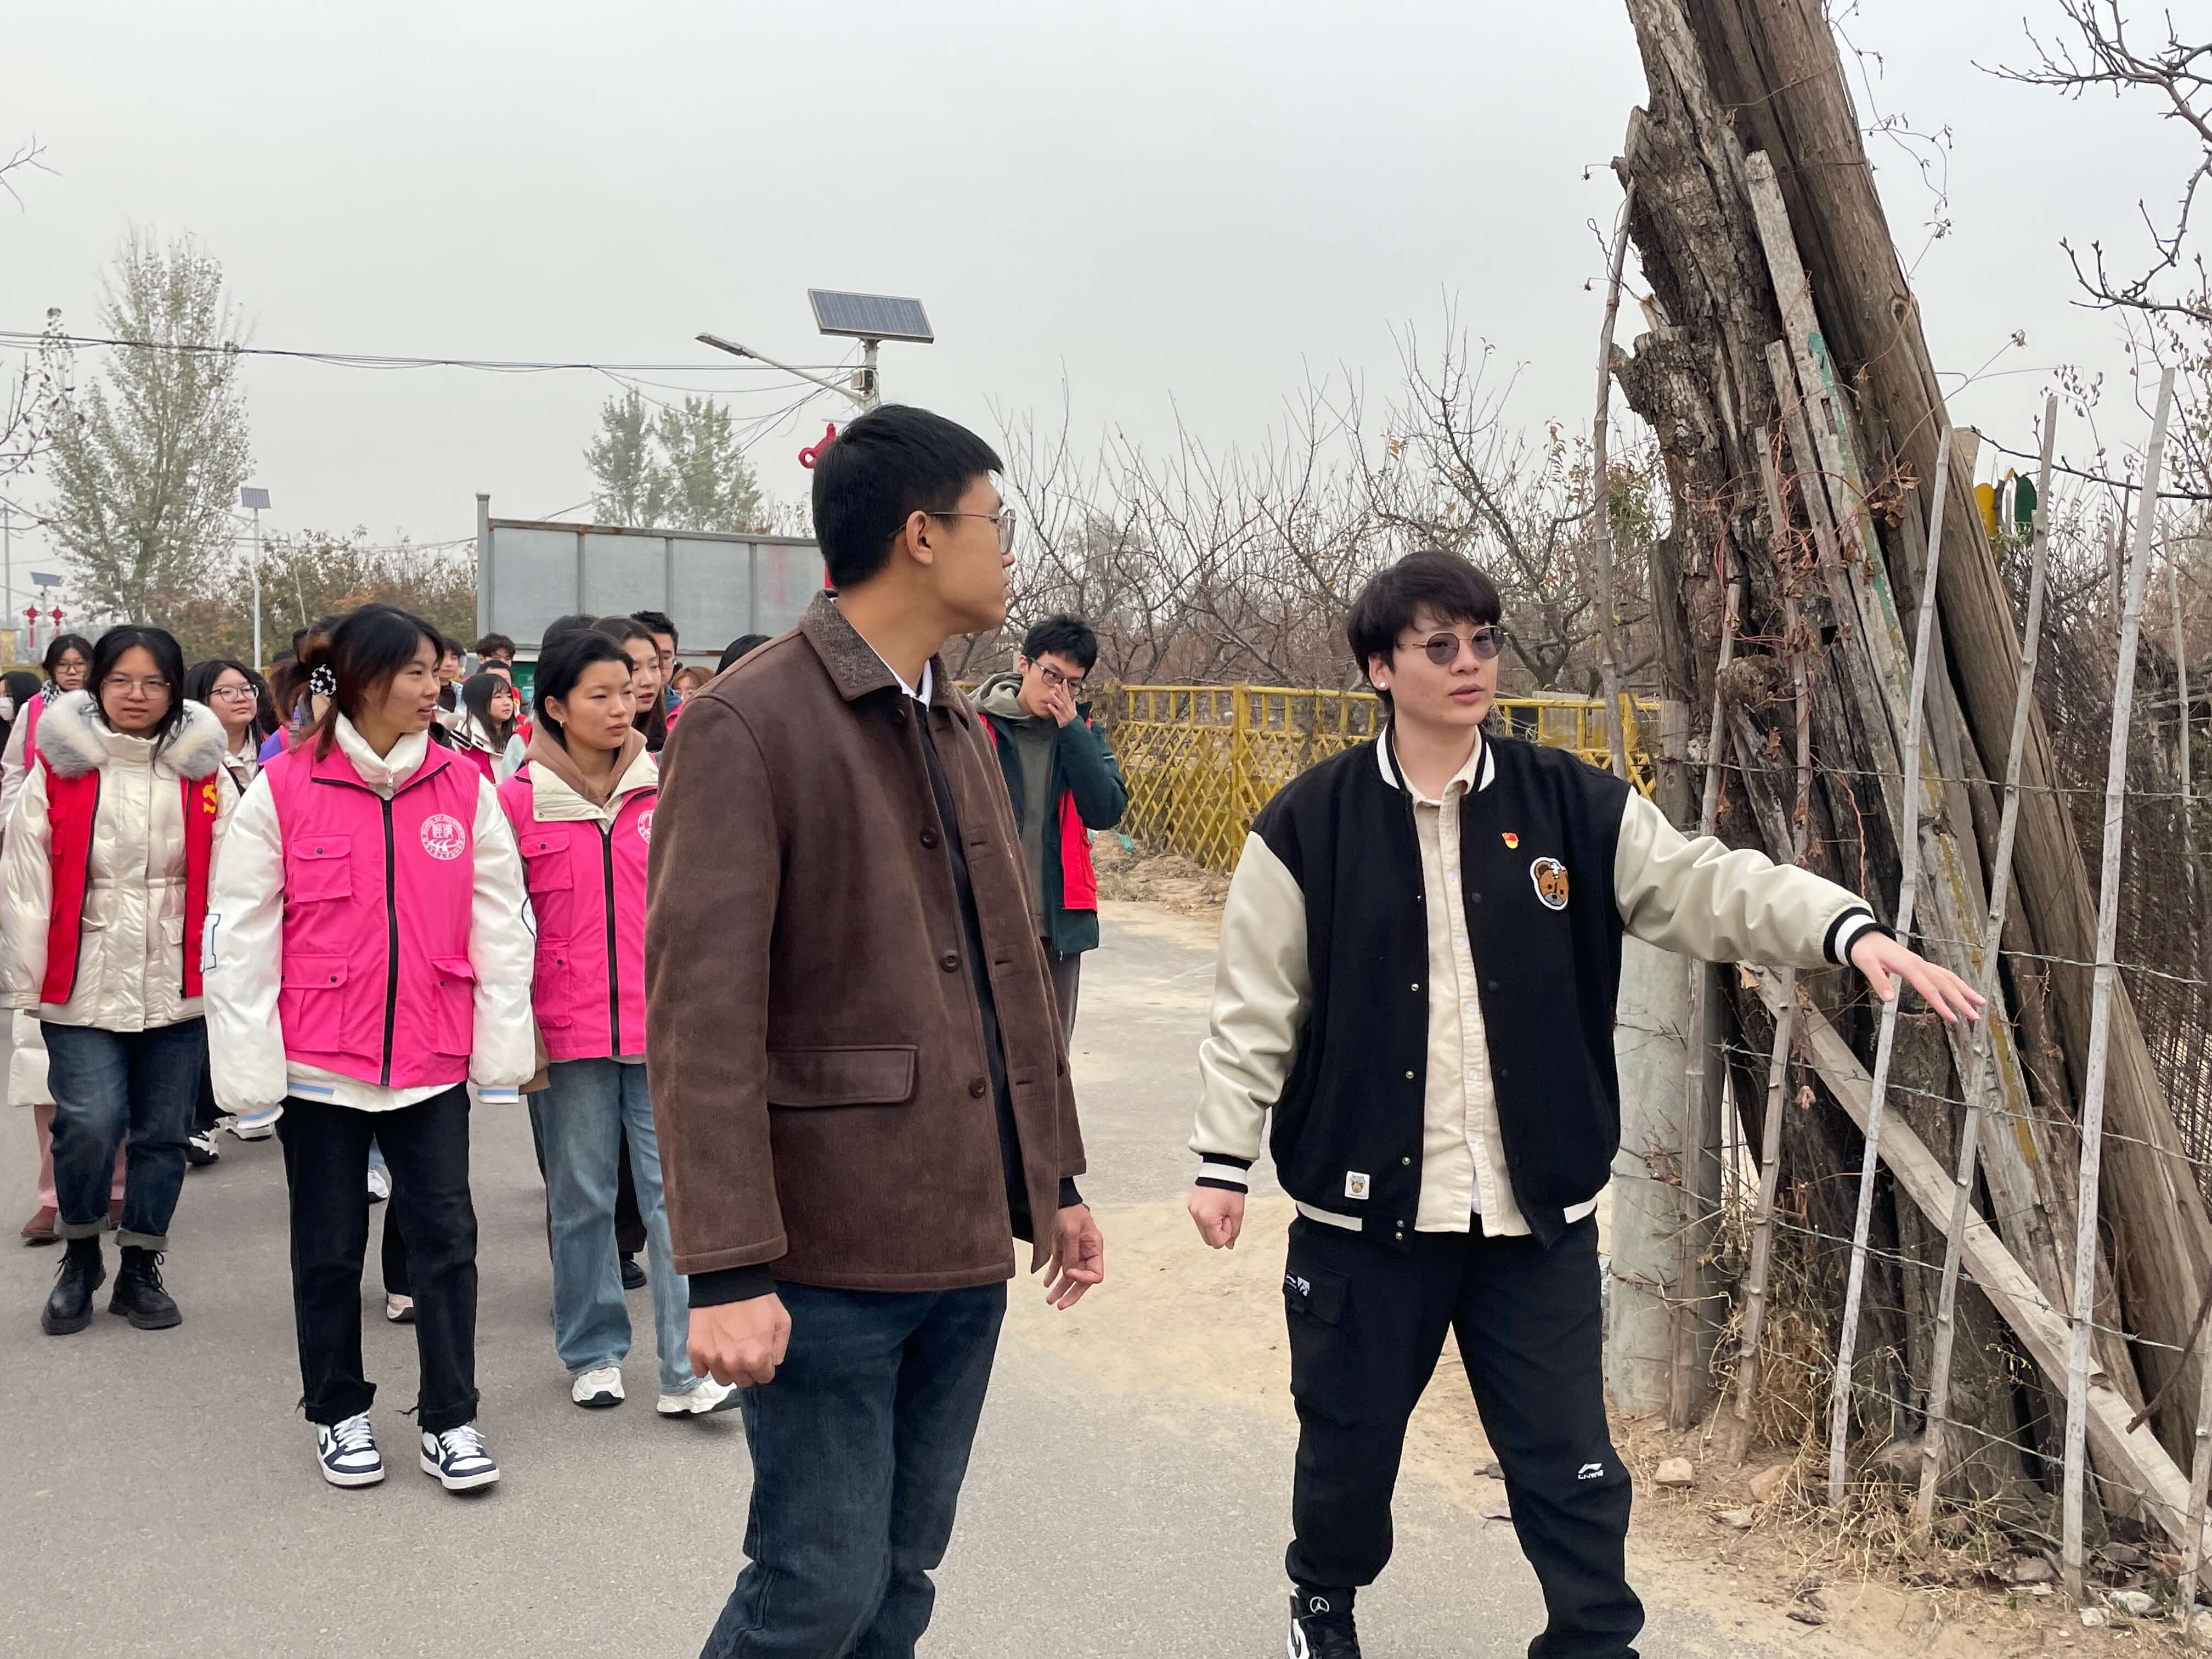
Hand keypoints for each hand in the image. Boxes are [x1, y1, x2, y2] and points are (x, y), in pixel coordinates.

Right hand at [689, 1293, 790, 1386]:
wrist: (729, 1280)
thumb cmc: (758, 1299)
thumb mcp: (782, 1321)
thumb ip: (780, 1347)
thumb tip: (773, 1363)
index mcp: (757, 1358)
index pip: (764, 1378)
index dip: (764, 1366)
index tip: (761, 1354)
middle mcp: (734, 1363)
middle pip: (743, 1381)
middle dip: (747, 1369)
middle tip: (745, 1350)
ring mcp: (712, 1358)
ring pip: (722, 1379)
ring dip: (727, 1369)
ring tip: (729, 1350)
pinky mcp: (696, 1350)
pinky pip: (700, 1371)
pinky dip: (706, 1365)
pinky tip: (713, 1351)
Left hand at [1041, 1203, 1104, 1307]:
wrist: (1057, 1200)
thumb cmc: (1069, 1212)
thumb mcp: (1071, 1231)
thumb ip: (1072, 1254)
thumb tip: (1068, 1275)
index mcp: (1095, 1249)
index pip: (1096, 1274)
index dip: (1083, 1279)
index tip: (1070, 1273)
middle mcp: (1086, 1254)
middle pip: (1082, 1281)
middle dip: (1071, 1294)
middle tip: (1060, 1306)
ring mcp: (1074, 1253)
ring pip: (1068, 1277)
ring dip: (1059, 1289)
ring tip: (1049, 1301)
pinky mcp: (1062, 1250)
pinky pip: (1058, 1268)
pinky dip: (1052, 1276)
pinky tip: (1046, 1284)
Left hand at [1044, 682, 1078, 727]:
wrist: (1075, 731)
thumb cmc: (1074, 721)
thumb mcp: (1075, 712)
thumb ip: (1073, 706)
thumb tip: (1073, 700)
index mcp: (1071, 706)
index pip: (1068, 695)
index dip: (1066, 688)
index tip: (1064, 680)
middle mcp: (1068, 709)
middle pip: (1064, 698)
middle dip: (1060, 691)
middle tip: (1056, 685)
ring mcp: (1065, 714)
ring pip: (1060, 705)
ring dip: (1056, 699)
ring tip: (1051, 693)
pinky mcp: (1061, 720)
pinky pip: (1057, 714)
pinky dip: (1053, 709)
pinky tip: (1049, 705)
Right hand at [1188, 1185, 1245, 1249]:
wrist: (1222, 1169)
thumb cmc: (1231, 1190)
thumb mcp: (1237, 1213)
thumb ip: (1234, 1232)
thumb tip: (1229, 1246)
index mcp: (1207, 1218)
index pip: (1216, 1243)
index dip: (1226, 1234)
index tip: (1229, 1219)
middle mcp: (1196, 1215)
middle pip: (1208, 1238)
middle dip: (1219, 1231)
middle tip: (1225, 1214)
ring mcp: (1191, 1209)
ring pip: (1203, 1229)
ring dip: (1213, 1224)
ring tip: (1219, 1208)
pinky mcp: (1190, 1204)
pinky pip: (1199, 1219)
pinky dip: (1207, 1217)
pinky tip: (1213, 1205)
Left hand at [1849, 931, 1984, 1023]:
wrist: (1866, 936)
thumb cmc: (1866, 951)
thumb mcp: (1866, 964)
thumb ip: (1879, 981)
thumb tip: (1889, 999)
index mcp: (1909, 966)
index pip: (1929, 989)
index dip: (1942, 1005)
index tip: (1953, 1018)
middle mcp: (1920, 965)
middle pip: (1945, 984)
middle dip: (1962, 1001)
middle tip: (1975, 1016)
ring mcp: (1922, 964)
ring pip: (1949, 977)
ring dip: (1965, 990)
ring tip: (1980, 1003)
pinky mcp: (1921, 965)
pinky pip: (1943, 974)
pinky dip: (1956, 983)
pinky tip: (1963, 991)